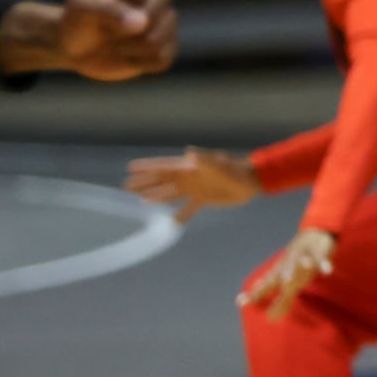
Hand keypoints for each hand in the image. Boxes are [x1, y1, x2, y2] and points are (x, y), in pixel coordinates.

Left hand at [55, 0, 179, 80]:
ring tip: (113, 45)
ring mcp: (165, 22)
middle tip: (106, 30)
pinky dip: (137, 63)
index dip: (116, 8)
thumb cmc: (79, 19)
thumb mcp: (84, 8)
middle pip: (158, 12)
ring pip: (158, 39)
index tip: (97, 7)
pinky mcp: (167, 47)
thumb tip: (143, 23)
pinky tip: (125, 56)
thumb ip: (111, 10)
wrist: (76, 47)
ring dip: (128, 48)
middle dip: (127, 28)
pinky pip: (161, 59)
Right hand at [125, 147, 260, 223]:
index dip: (147, 167)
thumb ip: (204, 160)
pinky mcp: (203, 199)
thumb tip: (190, 152)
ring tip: (140, 201)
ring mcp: (195, 189)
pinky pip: (188, 209)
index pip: (164, 167)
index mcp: (189, 167)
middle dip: (144, 183)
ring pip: (170, 194)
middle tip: (125, 186)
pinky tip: (170, 224)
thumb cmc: (234, 169)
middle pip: (162, 181)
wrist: (250, 181)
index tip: (130, 167)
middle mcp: (188, 178)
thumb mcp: (219, 164)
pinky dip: (179, 216)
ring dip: (156, 197)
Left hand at [242, 228, 336, 319]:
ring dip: (291, 271)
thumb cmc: (301, 261)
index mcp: (281, 272)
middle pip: (277, 277)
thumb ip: (282, 300)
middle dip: (267, 287)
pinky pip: (321, 259)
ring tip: (286, 280)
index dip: (255, 294)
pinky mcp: (319, 253)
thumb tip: (271, 318)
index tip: (240, 302)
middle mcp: (288, 265)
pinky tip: (326, 272)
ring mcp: (303, 257)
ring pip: (296, 265)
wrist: (315, 233)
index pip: (266, 285)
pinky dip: (323, 264)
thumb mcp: (291, 280)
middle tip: (255, 298)